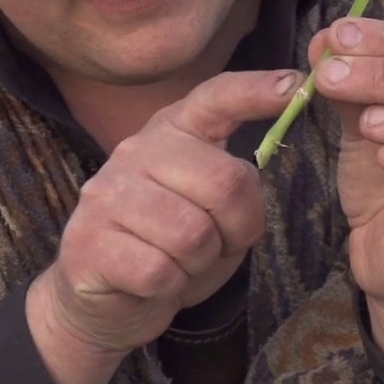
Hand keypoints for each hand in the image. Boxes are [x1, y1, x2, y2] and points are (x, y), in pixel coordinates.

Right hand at [25, 69, 301, 383]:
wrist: (105, 297)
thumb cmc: (171, 245)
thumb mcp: (213, 207)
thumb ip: (234, 183)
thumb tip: (253, 174)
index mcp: (174, 130)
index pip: (216, 98)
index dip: (255, 91)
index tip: (295, 86)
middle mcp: (137, 150)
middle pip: (225, 181)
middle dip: (238, 227)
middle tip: (218, 244)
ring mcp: (107, 193)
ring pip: (193, 234)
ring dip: (201, 262)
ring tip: (181, 261)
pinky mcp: (88, 243)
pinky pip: (160, 271)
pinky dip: (171, 286)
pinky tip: (155, 281)